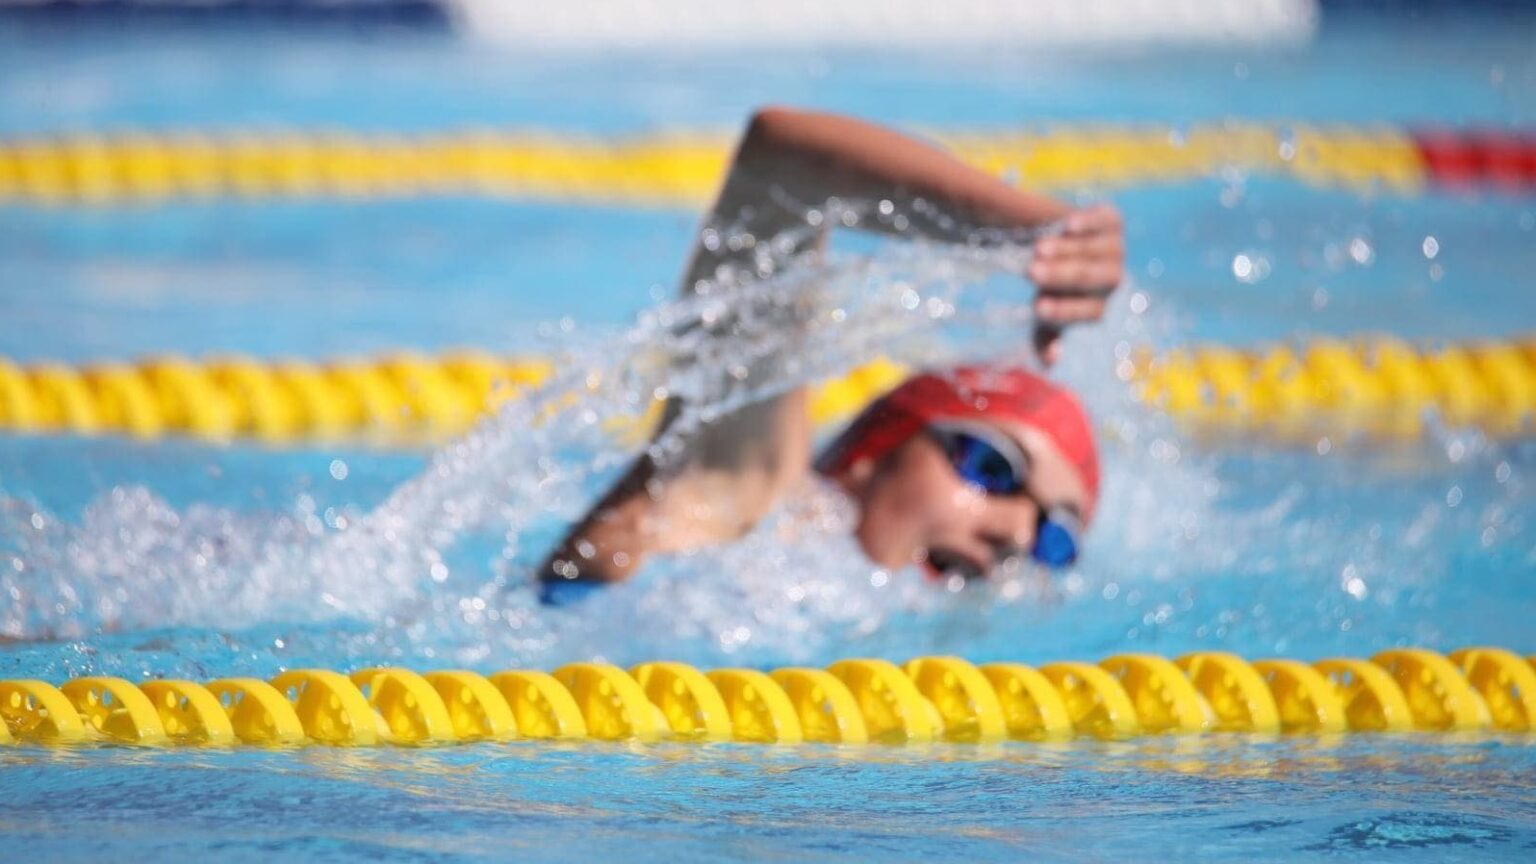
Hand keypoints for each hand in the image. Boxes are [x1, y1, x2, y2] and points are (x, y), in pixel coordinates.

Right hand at [1025, 204, 1123, 363]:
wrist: (1061, 242)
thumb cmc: (1051, 286)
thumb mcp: (1045, 311)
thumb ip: (1045, 337)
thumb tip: (1049, 361)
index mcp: (1097, 306)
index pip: (1089, 312)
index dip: (1065, 311)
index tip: (1036, 307)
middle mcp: (1112, 277)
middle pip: (1090, 278)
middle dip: (1061, 276)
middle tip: (1030, 273)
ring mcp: (1115, 247)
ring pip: (1093, 250)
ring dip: (1066, 250)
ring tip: (1038, 249)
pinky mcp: (1112, 219)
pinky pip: (1102, 222)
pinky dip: (1087, 224)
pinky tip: (1068, 225)